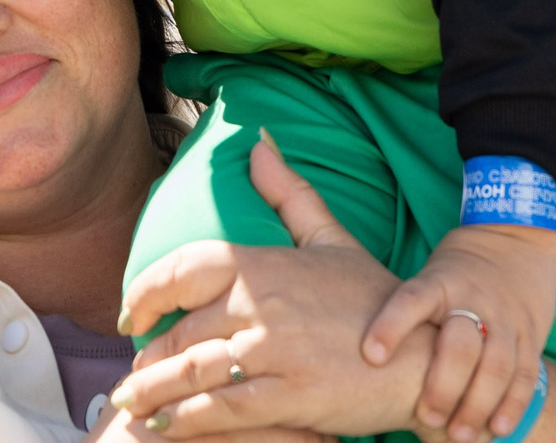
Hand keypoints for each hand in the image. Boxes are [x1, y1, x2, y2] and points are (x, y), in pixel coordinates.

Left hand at [113, 129, 434, 438]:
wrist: (425, 353)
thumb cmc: (375, 297)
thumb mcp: (332, 237)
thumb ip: (290, 193)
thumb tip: (259, 141)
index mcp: (265, 262)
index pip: (182, 268)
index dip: (144, 293)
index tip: (130, 316)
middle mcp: (262, 303)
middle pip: (179, 329)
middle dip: (148, 357)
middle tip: (131, 376)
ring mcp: (274, 350)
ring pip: (191, 372)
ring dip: (152, 392)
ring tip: (132, 405)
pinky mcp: (289, 396)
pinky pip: (220, 410)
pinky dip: (183, 421)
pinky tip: (164, 427)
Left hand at [364, 221, 555, 442]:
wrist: (516, 235)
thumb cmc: (456, 267)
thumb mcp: (428, 271)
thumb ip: (406, 308)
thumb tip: (361, 351)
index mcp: (440, 281)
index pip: (412, 299)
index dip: (391, 325)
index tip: (370, 354)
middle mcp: (474, 299)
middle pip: (460, 345)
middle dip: (443, 386)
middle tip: (424, 417)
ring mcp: (507, 318)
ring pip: (496, 365)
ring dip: (478, 404)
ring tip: (459, 435)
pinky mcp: (532, 334)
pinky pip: (525, 372)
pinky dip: (513, 403)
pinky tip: (499, 427)